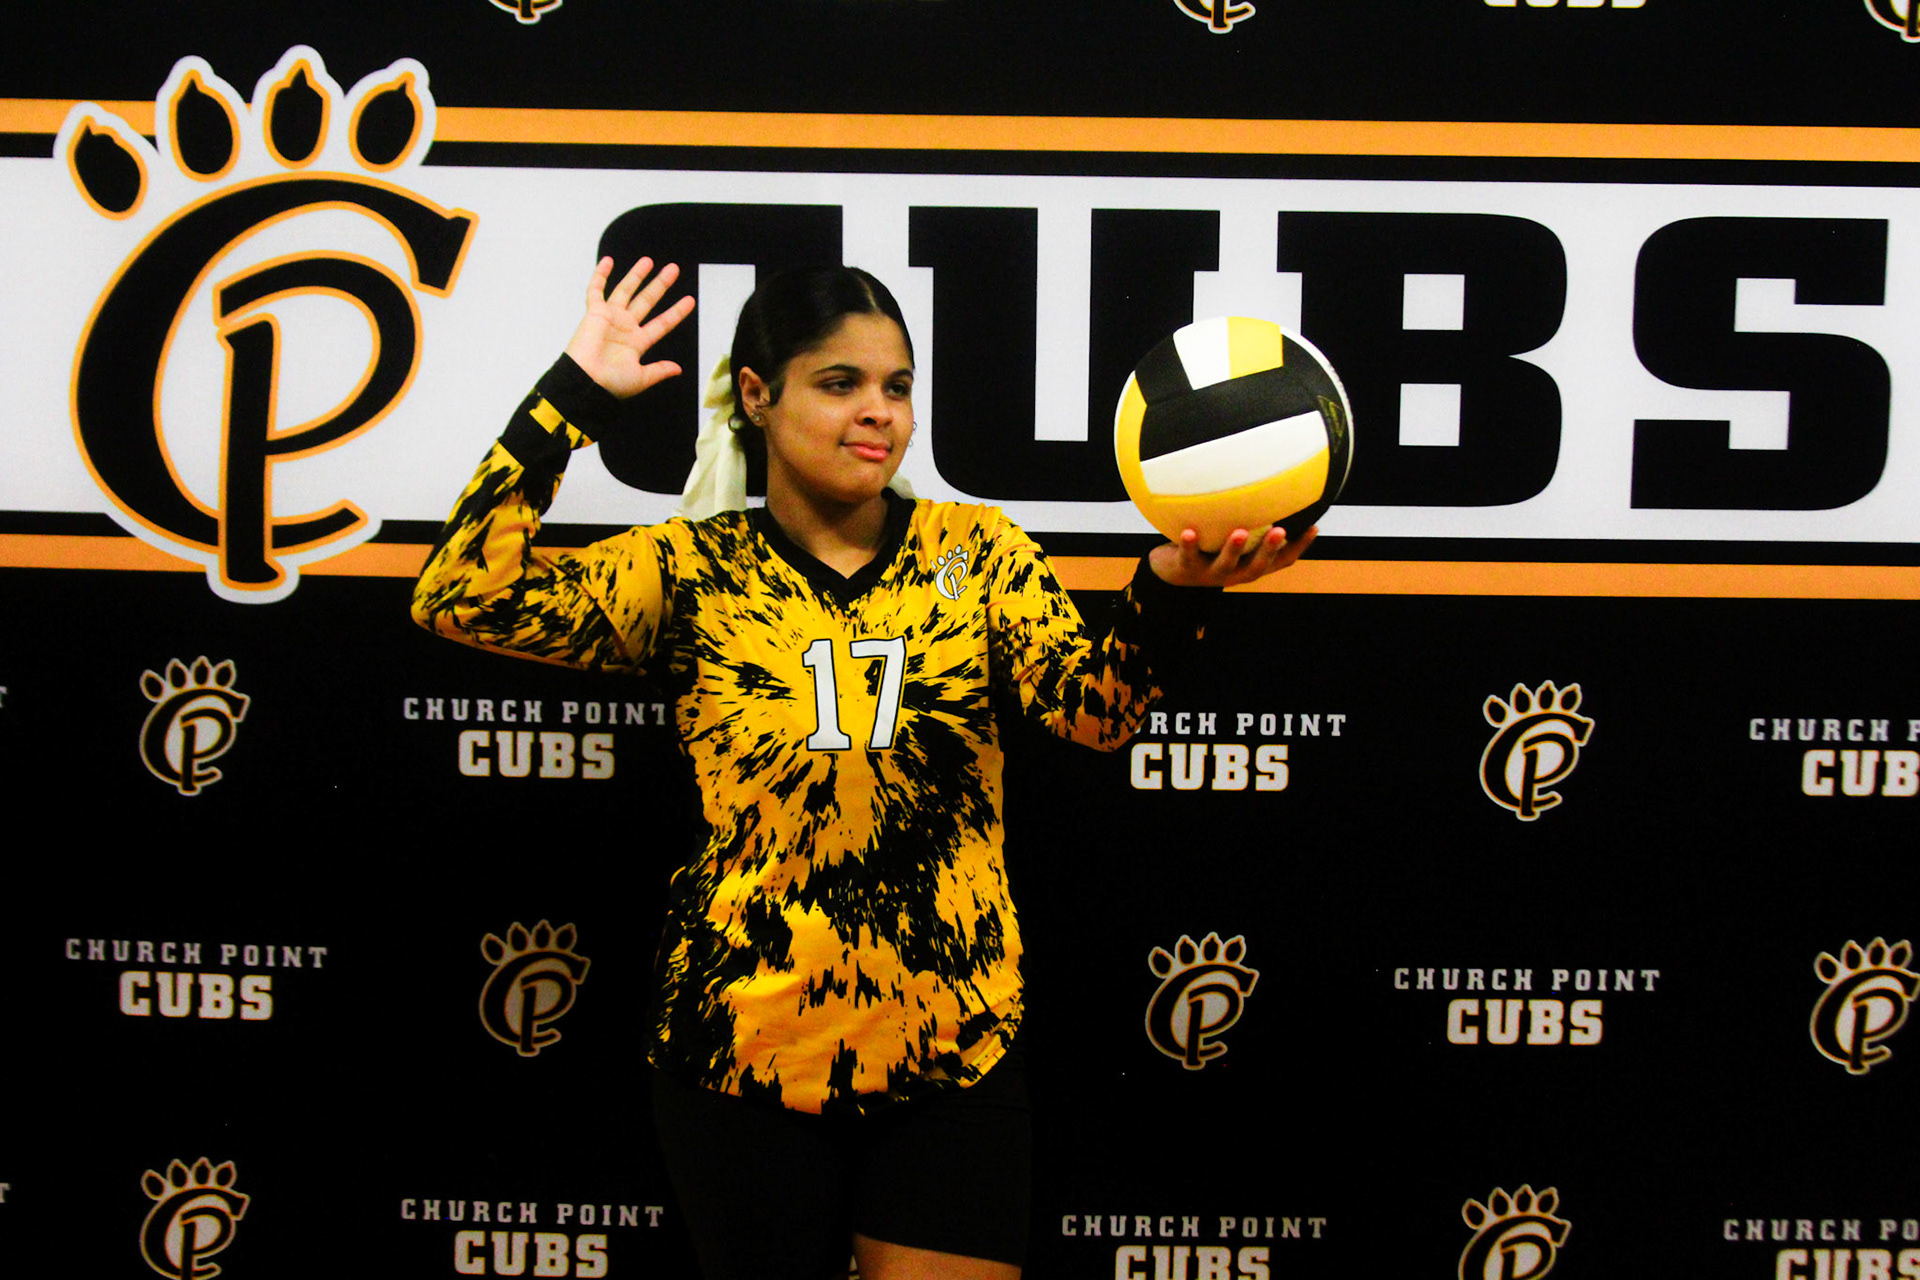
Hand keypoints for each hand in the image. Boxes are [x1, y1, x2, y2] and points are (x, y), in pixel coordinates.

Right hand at [563, 256, 695, 398]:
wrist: (586, 381)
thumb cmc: (610, 383)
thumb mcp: (641, 378)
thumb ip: (659, 371)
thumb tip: (678, 369)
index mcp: (637, 343)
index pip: (662, 323)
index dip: (676, 312)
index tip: (690, 300)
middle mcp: (625, 327)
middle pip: (647, 301)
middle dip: (660, 285)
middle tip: (674, 269)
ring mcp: (610, 318)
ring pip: (626, 291)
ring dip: (637, 275)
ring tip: (649, 261)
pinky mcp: (594, 313)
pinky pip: (595, 291)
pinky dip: (600, 276)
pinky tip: (608, 261)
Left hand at [1148, 524, 1316, 587]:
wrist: (1170, 571)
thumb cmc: (1208, 547)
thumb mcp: (1231, 535)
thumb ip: (1250, 520)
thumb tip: (1269, 482)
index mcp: (1248, 565)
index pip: (1280, 561)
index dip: (1298, 547)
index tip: (1313, 526)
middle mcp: (1234, 573)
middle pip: (1256, 567)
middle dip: (1269, 549)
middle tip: (1280, 531)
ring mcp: (1210, 573)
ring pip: (1225, 565)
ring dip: (1233, 549)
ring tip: (1240, 532)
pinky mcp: (1185, 569)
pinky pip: (1187, 556)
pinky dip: (1189, 544)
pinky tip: (1189, 531)